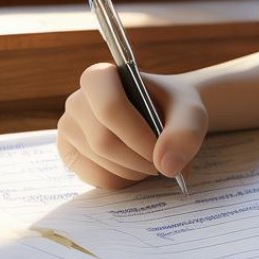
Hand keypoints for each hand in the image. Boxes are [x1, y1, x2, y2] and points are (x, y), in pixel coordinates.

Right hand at [56, 63, 207, 188]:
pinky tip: (136, 167)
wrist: (164, 116)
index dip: (138, 135)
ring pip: (102, 164)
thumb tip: (166, 165)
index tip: (161, 147)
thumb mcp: (190, 113)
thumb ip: (185, 133)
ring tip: (152, 159)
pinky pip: (98, 179)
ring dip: (136, 171)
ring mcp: (68, 130)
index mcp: (100, 77)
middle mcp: (76, 101)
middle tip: (165, 161)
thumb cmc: (173, 108)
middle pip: (104, 142)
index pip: (109, 107)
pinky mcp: (70, 156)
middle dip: (141, 159)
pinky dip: (125, 181)